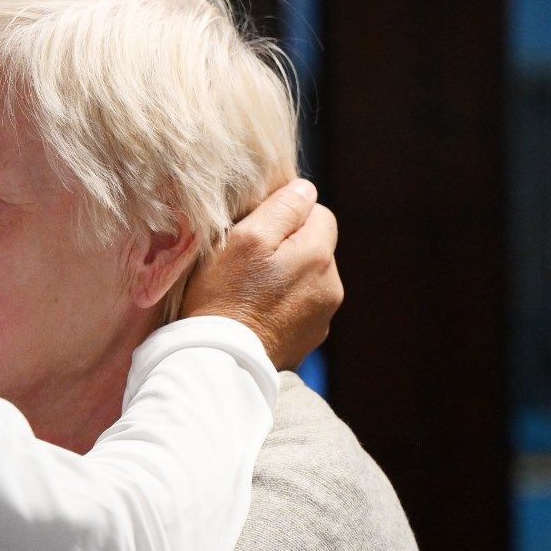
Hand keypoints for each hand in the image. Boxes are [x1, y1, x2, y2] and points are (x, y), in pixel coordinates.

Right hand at [182, 178, 341, 368]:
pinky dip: (282, 304)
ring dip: (285, 276)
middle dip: (288, 246)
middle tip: (248, 261)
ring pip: (307, 278)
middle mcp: (331, 286)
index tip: (256, 230)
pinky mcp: (308, 340)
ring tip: (249, 288)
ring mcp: (322, 317)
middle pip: (315, 247)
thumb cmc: (225, 295)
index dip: (287, 215)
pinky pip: (299, 307)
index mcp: (319, 256)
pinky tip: (256, 311)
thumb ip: (282, 208)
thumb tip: (305, 189)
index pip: (319, 213)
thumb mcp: (246, 238)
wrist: (220, 360)